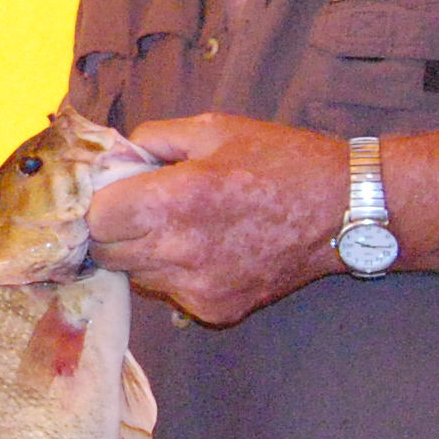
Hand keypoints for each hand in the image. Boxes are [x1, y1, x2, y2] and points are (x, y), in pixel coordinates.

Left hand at [89, 113, 346, 324]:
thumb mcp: (213, 128)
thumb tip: (115, 156)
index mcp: (173, 199)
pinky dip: (176, 274)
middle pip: (106, 252)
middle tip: (138, 209)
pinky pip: (171, 293)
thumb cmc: (280, 160)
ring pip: (136, 275)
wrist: (342, 210)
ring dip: (142, 253)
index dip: (99, 202)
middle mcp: (179, 249)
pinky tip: (209, 249)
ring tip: (179, 227)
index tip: (113, 192)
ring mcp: (196, 286)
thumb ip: (153, 139)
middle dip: (113, 229)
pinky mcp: (214, 309)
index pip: (95, 218)